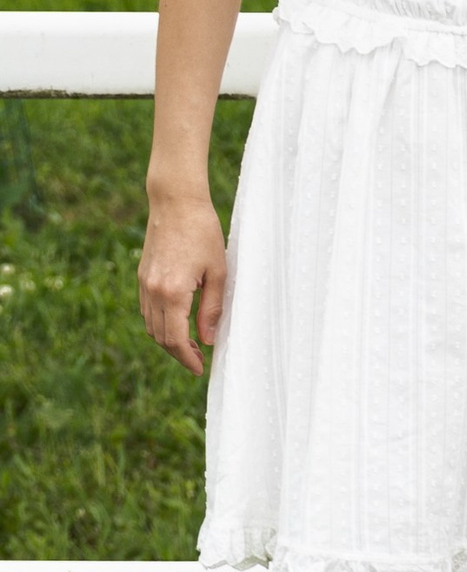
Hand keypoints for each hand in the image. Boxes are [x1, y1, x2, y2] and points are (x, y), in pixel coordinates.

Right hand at [140, 192, 230, 376]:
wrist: (176, 202)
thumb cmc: (203, 233)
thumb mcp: (218, 272)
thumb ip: (212, 308)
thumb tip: (208, 339)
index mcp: (172, 293)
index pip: (175, 339)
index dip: (187, 359)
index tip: (200, 369)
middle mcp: (152, 291)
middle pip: (160, 336)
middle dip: (178, 353)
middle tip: (198, 360)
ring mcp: (144, 283)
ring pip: (150, 325)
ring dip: (168, 339)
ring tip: (191, 343)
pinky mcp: (142, 276)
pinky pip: (147, 309)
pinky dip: (160, 322)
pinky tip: (178, 321)